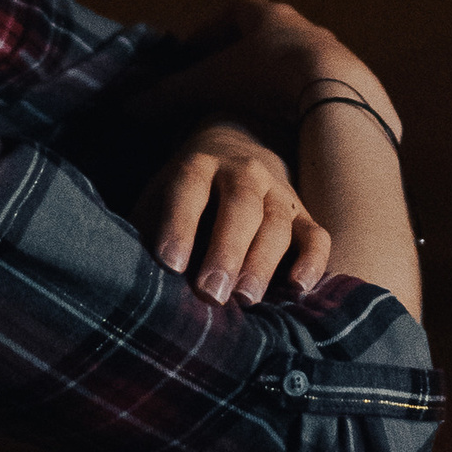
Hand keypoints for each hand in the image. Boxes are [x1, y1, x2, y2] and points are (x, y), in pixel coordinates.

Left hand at [135, 121, 330, 309]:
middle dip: (226, 250)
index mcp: (199, 165)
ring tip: (245, 298)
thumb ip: (149, 233)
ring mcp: (279, 191)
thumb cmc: (184, 197)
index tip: (169, 264)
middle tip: (211, 292)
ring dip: (262, 262)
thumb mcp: (159, 201)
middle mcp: (243, 171)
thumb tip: (134, 278)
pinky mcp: (304, 215)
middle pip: (241, 205)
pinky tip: (298, 288)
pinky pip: (317, 237)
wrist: (232, 152)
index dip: (180, 225)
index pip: (189, 189)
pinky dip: (313, 262)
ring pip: (278, 222)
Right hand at [136, 0, 402, 156]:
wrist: (338, 95)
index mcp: (269, 17)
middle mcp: (303, 27)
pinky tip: (292, 129)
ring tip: (257, 112)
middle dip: (245, 57)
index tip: (196, 51)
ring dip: (277, 81)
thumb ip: (170, 95)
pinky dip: (303, 104)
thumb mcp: (211, 85)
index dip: (212, 30)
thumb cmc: (268, 80)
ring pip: (298, 62)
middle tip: (224, 83)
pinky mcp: (353, 84)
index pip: (235, 12)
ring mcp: (333, 54)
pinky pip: (322, 90)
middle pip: (269, 35)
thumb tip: (129, 108)